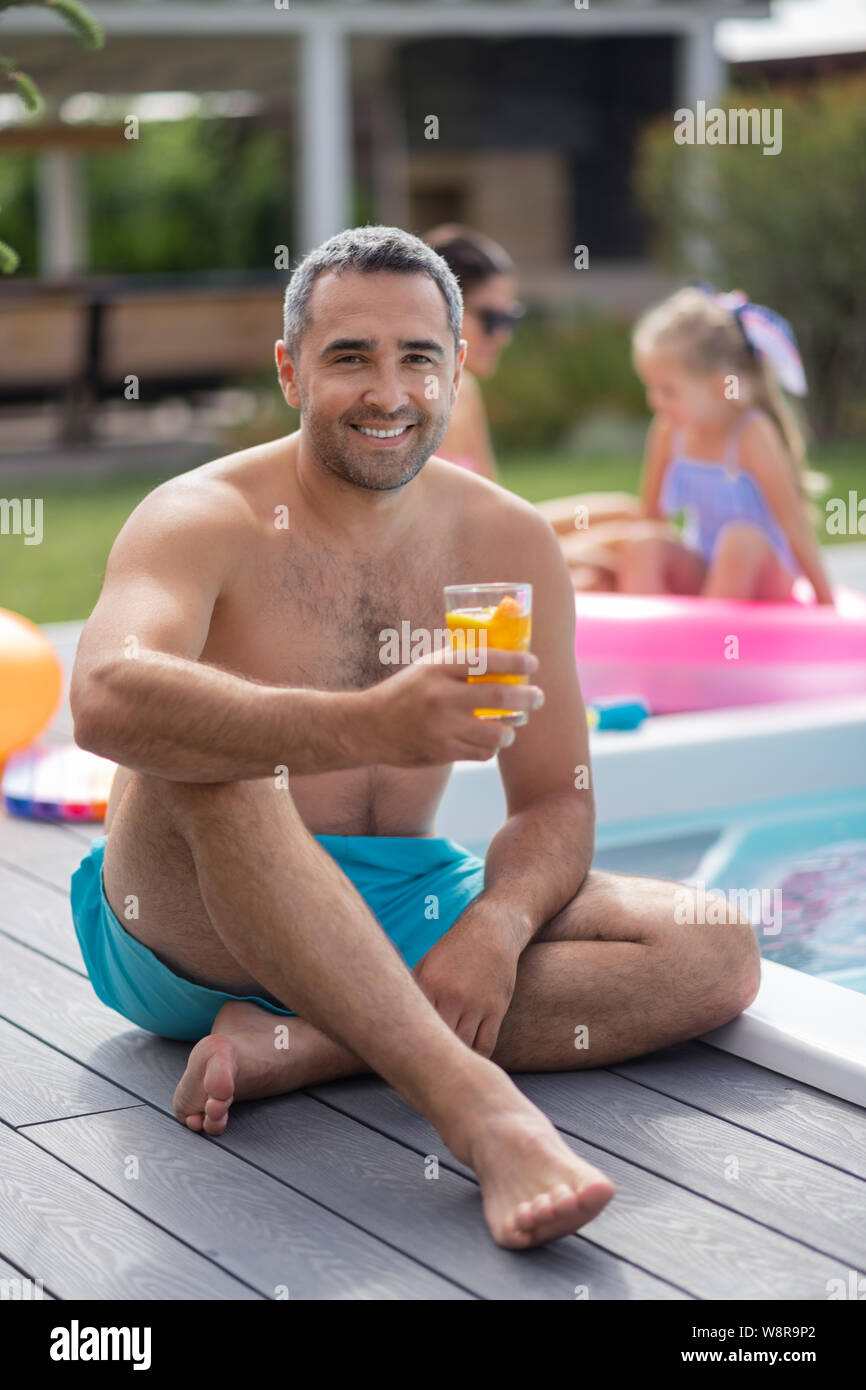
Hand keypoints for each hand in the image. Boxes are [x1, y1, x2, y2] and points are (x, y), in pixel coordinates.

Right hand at [362, 644, 542, 767]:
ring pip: (495, 733)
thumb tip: (500, 653)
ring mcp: (442, 727)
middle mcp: (441, 696)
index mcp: (437, 668)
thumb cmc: (404, 692)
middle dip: (526, 696)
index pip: (485, 659)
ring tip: (510, 729)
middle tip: (538, 697)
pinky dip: (489, 748)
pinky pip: (481, 753)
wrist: (369, 727)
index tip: (533, 663)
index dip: (515, 660)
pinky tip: (487, 742)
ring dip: (509, 732)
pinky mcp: (442, 752)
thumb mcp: (426, 667)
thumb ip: (458, 662)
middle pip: (498, 694)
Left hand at [413, 927, 518, 1057]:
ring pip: (463, 1046)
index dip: (409, 1043)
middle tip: (422, 1069)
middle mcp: (452, 997)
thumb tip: (396, 1016)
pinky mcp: (496, 1009)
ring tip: (445, 1069)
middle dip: (430, 1055)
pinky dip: (477, 1056)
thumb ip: (414, 990)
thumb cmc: (454, 949)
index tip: (404, 1056)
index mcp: (430, 984)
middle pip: (438, 1039)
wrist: (491, 931)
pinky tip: (468, 1059)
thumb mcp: (427, 964)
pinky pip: (486, 1044)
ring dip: (455, 1057)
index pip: (416, 1024)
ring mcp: (476, 1005)